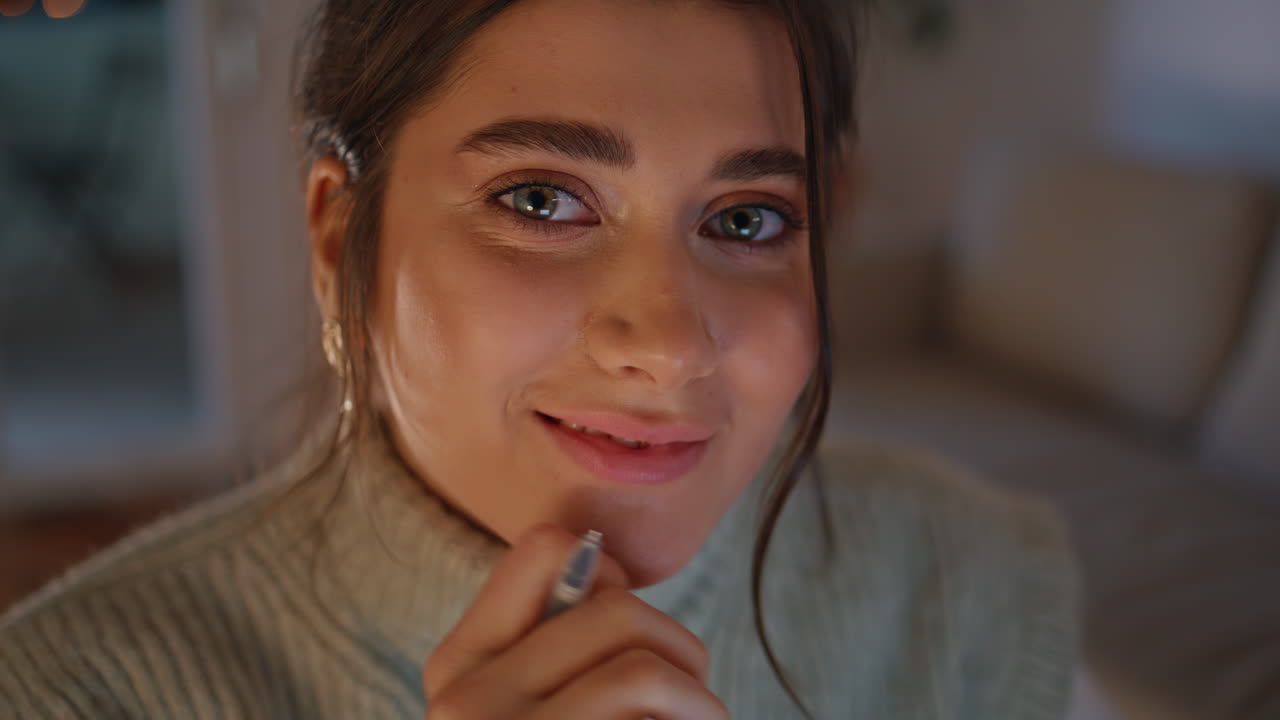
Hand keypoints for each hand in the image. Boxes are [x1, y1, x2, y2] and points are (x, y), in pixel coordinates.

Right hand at [423, 524, 726, 718]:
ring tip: (701, 717)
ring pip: (644, 665)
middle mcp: (465, 700)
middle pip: (614, 609)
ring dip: (696, 695)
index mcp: (457, 665)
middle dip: (677, 645)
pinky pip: (652, 698)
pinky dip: (695, 714)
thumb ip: (551, 640)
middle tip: (693, 692)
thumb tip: (602, 561)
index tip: (633, 630)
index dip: (608, 573)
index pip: (542, 549)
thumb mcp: (521, 704)